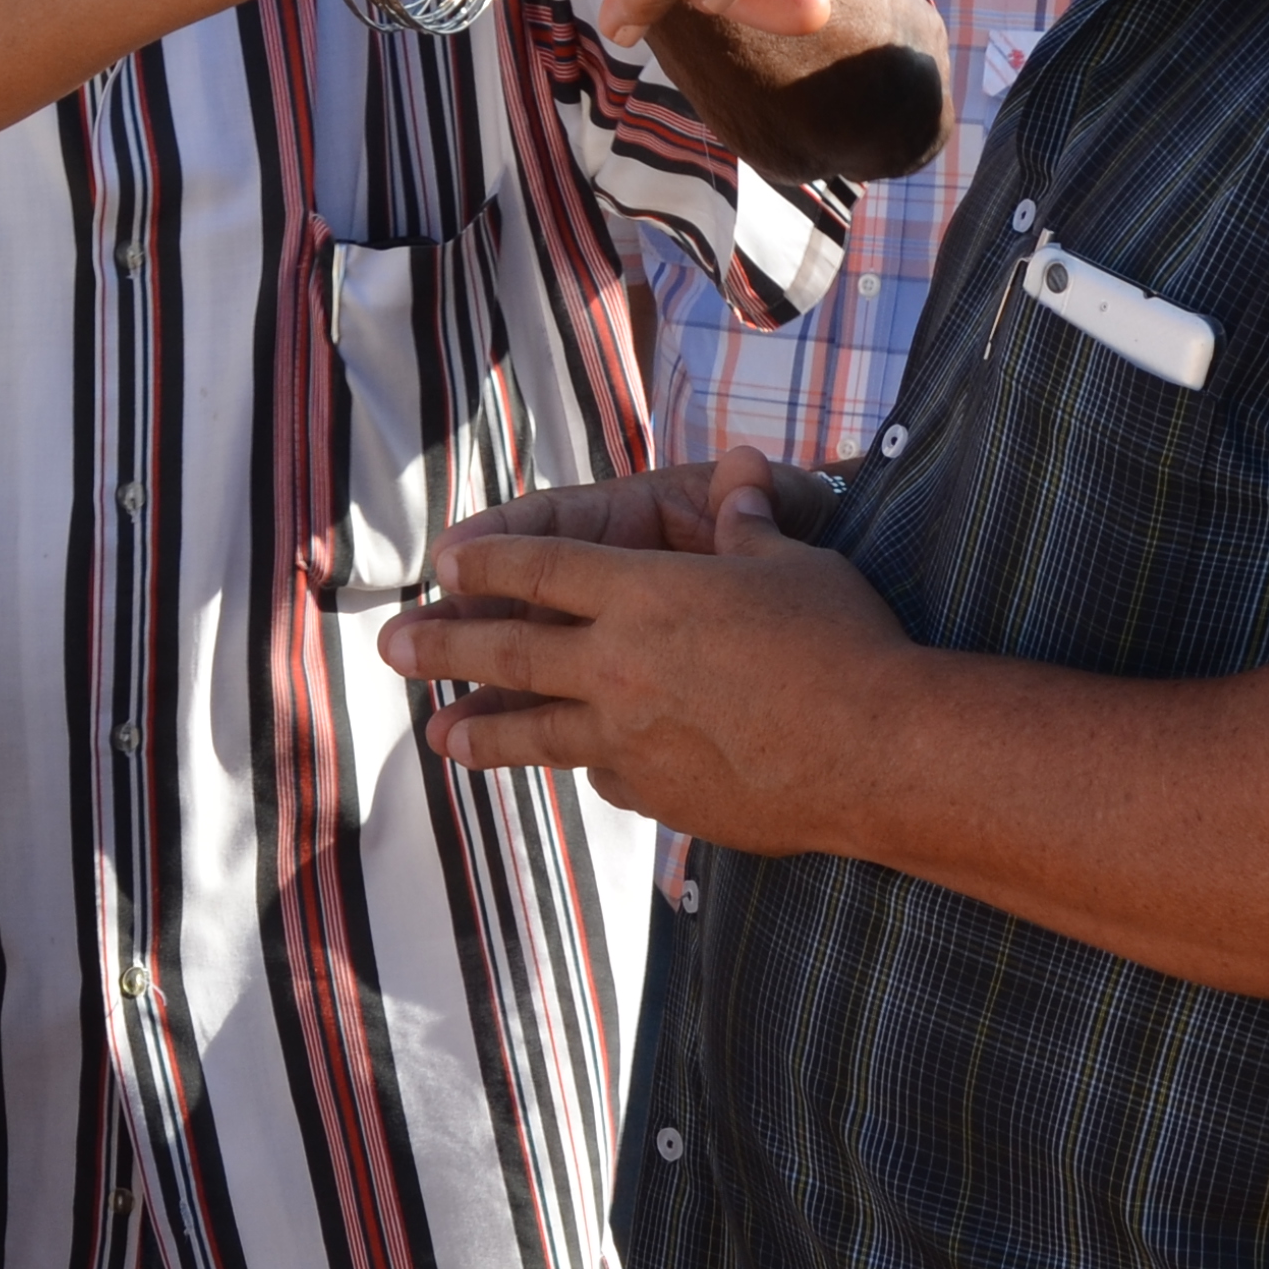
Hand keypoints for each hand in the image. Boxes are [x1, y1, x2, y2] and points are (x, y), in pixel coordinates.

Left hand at [379, 446, 904, 853]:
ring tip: (440, 737)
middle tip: (391, 649)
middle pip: (508, 655)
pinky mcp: (658, 797)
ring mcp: (631, 740)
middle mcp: (620, 668)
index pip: (541, 569)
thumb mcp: (795, 563)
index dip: (488, 562)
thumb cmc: (847, 643)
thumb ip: (749, 524)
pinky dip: (590, 765)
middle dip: (443, 648)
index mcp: (644, 595)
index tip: (445, 561)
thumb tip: (739, 471)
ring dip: (481, 732)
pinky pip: (607, 775)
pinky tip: (581, 769)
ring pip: (534, 733)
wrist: (877, 755)